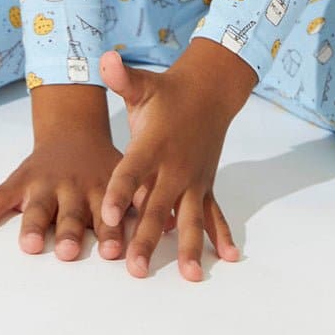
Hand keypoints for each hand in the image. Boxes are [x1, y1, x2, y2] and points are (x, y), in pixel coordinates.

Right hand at [0, 129, 161, 261]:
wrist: (72, 133)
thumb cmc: (102, 164)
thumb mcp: (125, 168)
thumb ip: (142, 198)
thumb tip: (175, 225)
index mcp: (101, 186)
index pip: (108, 213)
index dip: (111, 231)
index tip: (115, 251)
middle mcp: (72, 188)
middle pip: (72, 216)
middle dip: (72, 235)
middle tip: (72, 253)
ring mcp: (46, 185)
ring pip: (38, 209)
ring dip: (34, 227)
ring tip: (30, 245)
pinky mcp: (23, 182)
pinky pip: (4, 193)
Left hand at [99, 49, 240, 280]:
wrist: (209, 92)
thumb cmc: (167, 92)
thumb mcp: (143, 84)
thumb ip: (123, 78)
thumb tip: (105, 58)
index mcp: (153, 143)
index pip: (132, 170)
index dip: (121, 192)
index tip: (109, 217)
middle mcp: (175, 165)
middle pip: (157, 206)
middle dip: (147, 238)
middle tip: (135, 268)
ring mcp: (193, 179)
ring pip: (190, 218)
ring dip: (189, 247)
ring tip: (189, 276)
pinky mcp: (205, 185)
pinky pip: (214, 214)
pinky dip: (222, 235)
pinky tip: (229, 257)